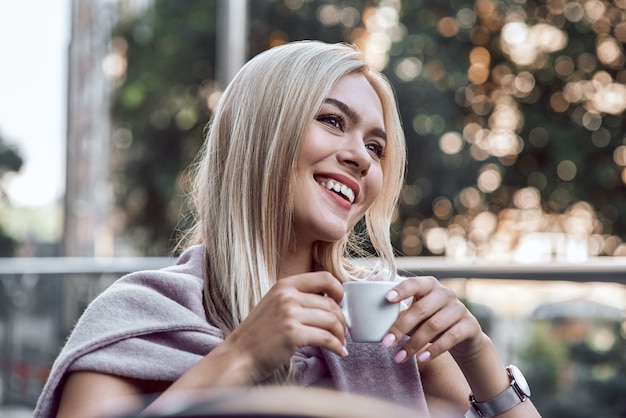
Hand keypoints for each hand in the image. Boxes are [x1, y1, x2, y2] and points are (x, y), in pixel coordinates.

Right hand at [221, 271, 346, 381]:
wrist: (237, 357)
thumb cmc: (257, 335)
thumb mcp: (274, 305)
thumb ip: (297, 299)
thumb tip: (330, 303)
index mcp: (284, 285)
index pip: (324, 277)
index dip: (338, 290)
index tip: (340, 303)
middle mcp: (287, 296)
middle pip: (331, 303)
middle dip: (341, 319)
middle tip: (343, 331)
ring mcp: (290, 314)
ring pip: (331, 320)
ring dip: (341, 334)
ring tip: (340, 343)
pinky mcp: (293, 334)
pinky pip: (326, 338)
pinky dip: (337, 346)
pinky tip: (339, 351)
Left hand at [382, 276, 483, 363]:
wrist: (465, 336)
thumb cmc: (432, 321)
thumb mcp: (417, 316)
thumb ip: (401, 315)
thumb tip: (374, 324)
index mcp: (429, 285)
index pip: (414, 283)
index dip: (401, 290)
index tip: (387, 299)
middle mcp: (445, 293)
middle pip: (421, 309)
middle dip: (400, 327)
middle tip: (385, 343)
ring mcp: (459, 308)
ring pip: (433, 326)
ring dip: (413, 344)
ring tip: (398, 358)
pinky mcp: (470, 325)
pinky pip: (450, 337)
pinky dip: (434, 350)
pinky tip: (421, 358)